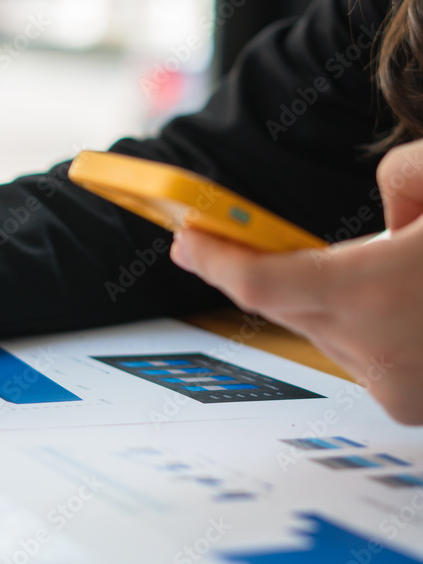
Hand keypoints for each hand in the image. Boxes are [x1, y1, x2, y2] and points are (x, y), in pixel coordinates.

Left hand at [169, 139, 422, 424]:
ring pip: (326, 327)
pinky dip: (363, 319)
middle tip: (228, 236)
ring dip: (328, 293)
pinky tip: (402, 299)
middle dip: (264, 266)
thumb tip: (389, 212)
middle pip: (287, 303)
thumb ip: (407, 178)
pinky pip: (362, 350)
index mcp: (378, 295)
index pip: (260, 283)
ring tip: (388, 263)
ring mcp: (398, 388)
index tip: (184, 237)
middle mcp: (378, 352)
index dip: (215, 259)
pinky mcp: (415, 405)